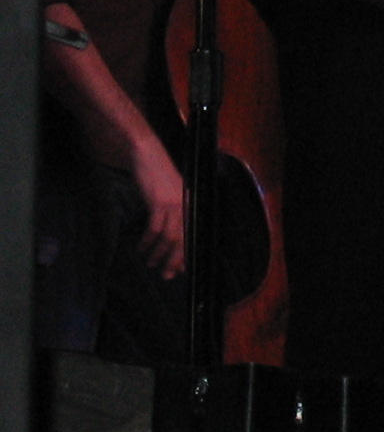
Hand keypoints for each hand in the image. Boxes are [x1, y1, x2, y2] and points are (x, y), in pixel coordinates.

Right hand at [126, 137, 185, 280]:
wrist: (148, 155)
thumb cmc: (157, 178)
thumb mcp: (169, 197)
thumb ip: (173, 216)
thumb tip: (171, 242)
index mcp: (191, 205)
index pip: (192, 235)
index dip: (187, 254)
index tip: (181, 270)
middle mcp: (187, 205)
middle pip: (183, 240)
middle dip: (174, 261)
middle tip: (166, 276)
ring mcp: (175, 203)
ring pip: (169, 237)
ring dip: (159, 254)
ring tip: (150, 264)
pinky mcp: (160, 201)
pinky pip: (154, 228)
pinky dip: (147, 241)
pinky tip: (141, 249)